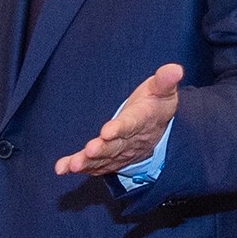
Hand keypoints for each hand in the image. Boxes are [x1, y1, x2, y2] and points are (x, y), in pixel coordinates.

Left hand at [55, 63, 183, 175]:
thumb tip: (175, 69)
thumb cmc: (155, 104)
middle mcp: (129, 140)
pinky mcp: (109, 158)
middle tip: (89, 151)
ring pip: (103, 159)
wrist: (158, 130)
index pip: (131, 124)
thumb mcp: (162, 90)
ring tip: (73, 165)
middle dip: (102, 149)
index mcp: (141, 120)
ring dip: (87, 163)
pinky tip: (61, 168)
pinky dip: (78, 167)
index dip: (119, 128)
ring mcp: (119, 152)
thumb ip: (165, 80)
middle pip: (115, 146)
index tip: (107, 131)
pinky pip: (93, 165)